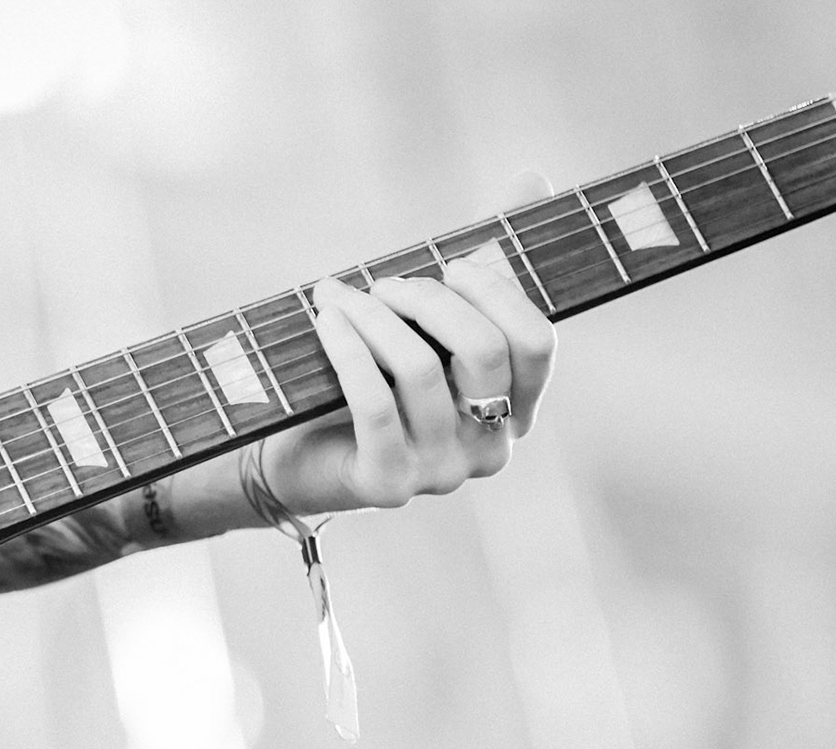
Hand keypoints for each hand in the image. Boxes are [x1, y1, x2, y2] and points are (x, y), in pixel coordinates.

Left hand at [258, 258, 556, 515]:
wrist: (298, 461)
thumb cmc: (372, 382)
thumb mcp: (427, 325)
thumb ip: (483, 263)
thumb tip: (532, 177)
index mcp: (515, 410)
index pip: (538, 342)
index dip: (499, 291)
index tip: (452, 263)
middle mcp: (489, 448)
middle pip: (484, 350)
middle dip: (428, 298)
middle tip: (381, 282)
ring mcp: (440, 472)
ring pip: (420, 369)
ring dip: (372, 317)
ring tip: (335, 295)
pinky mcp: (387, 484)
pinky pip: (373, 403)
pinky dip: (347, 350)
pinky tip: (326, 321)